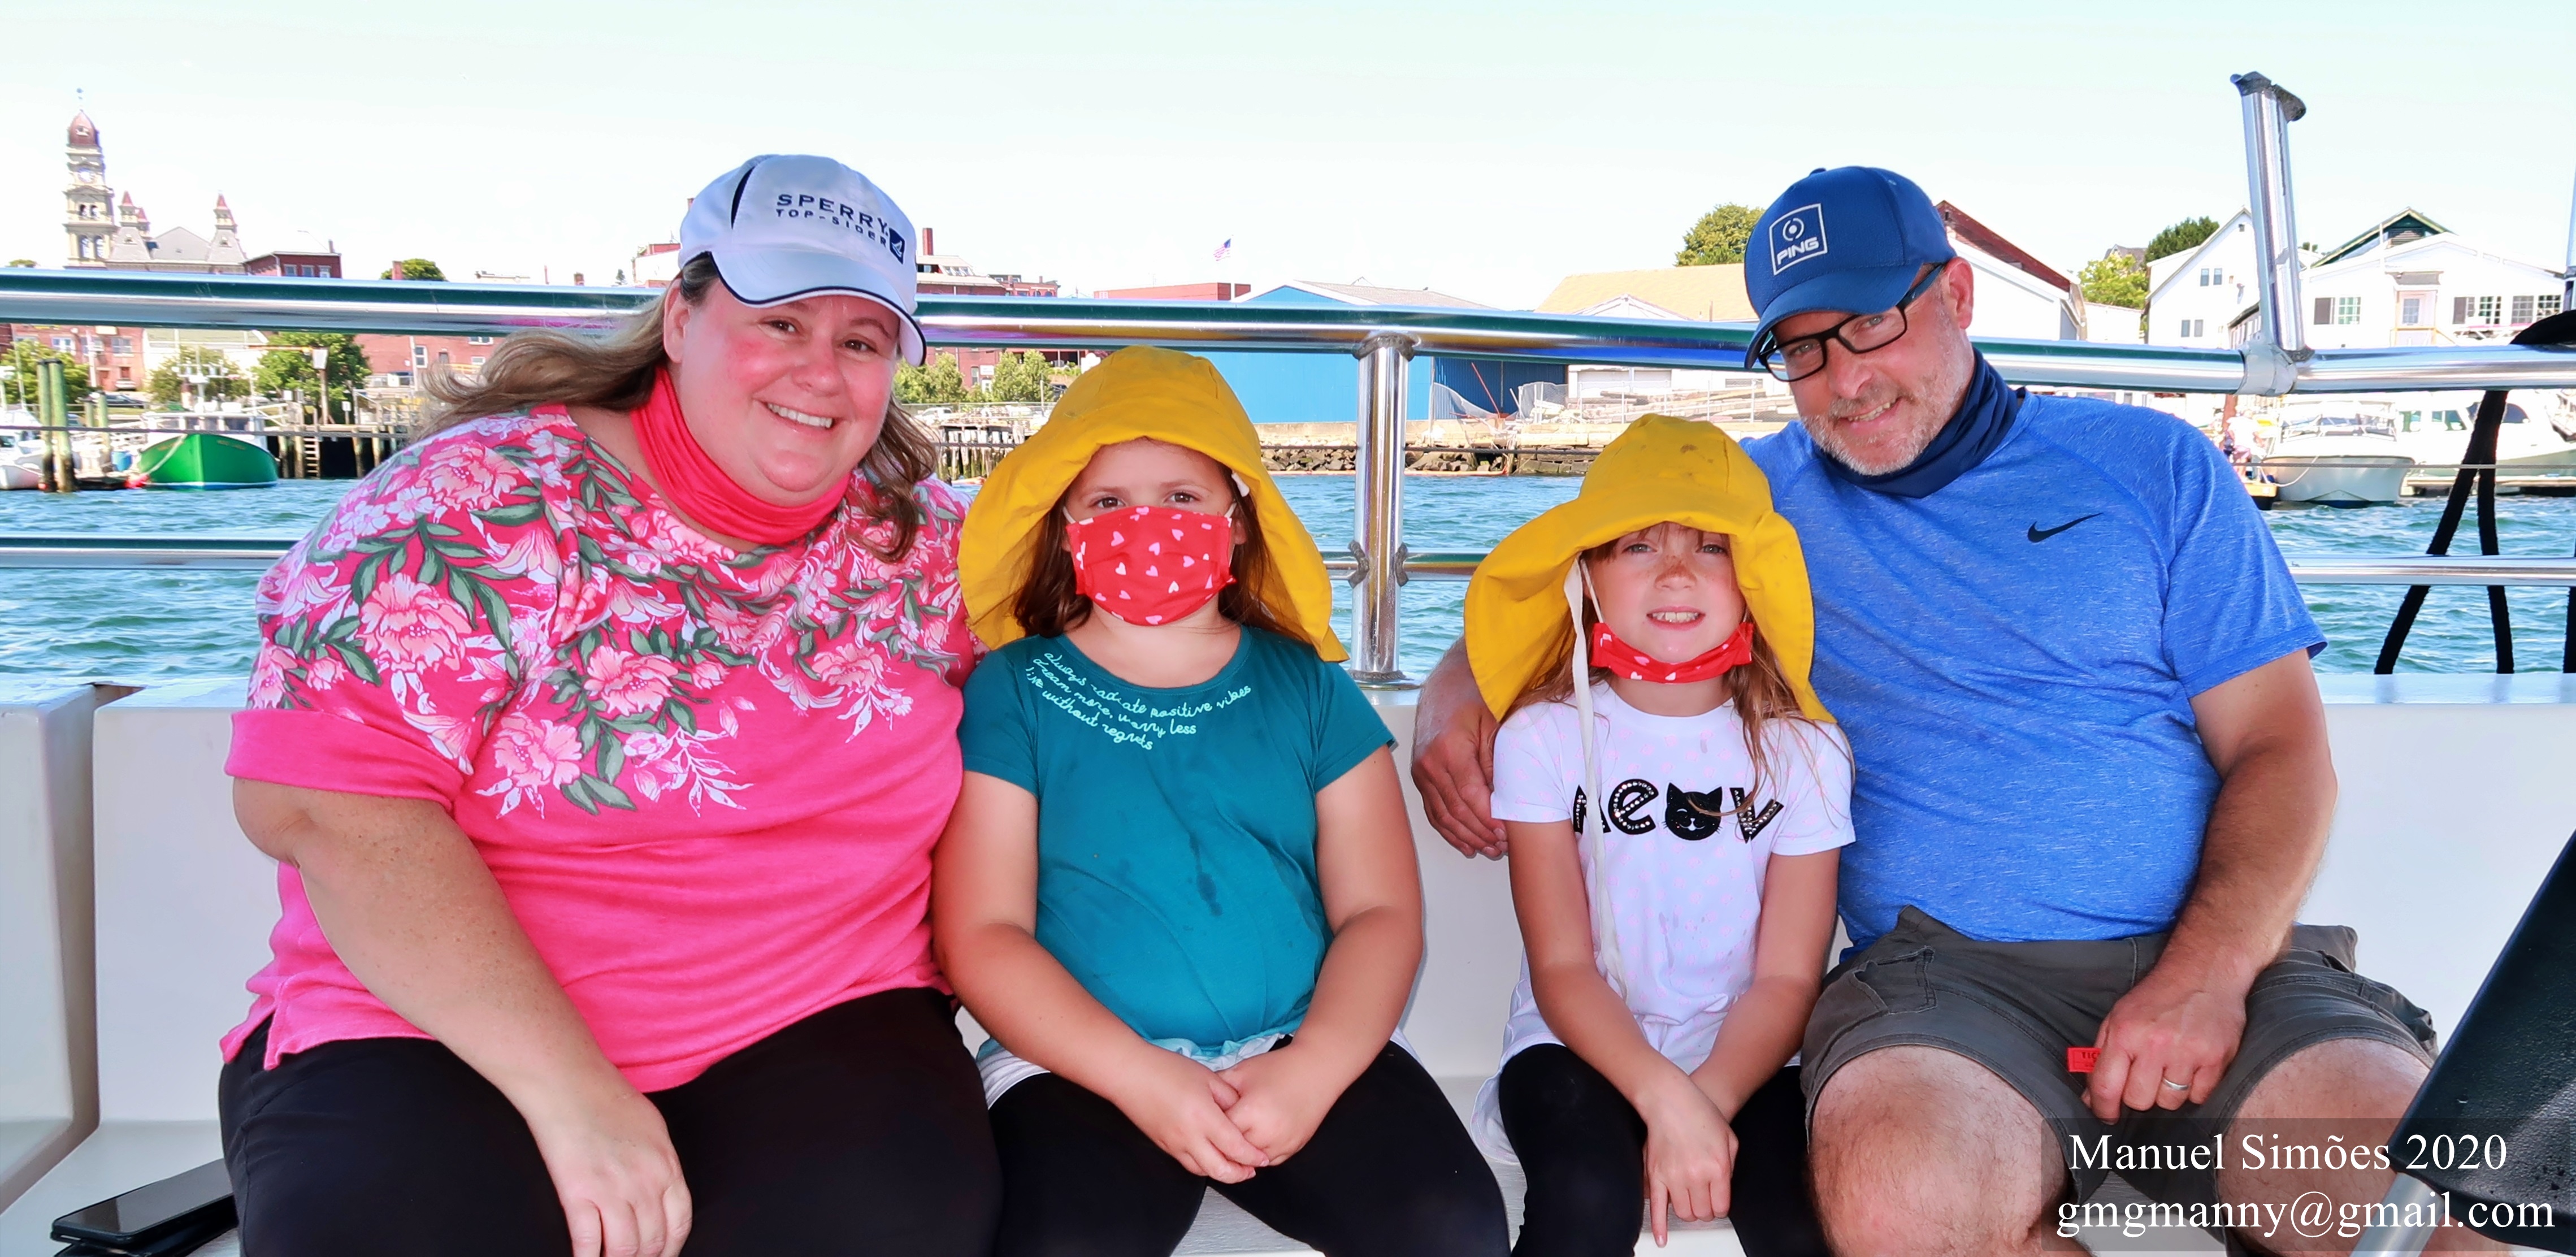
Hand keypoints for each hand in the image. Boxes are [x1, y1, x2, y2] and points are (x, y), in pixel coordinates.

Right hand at [521, 1077, 691, 1256]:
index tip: (661, 1256)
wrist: (570, 1083)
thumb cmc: (609, 1099)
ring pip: (624, 1249)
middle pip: (653, 1241)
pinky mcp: (579, 1193)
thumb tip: (662, 1193)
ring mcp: (613, 1190)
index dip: (671, 1249)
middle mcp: (646, 1183)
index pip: (679, 1223)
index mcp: (667, 1166)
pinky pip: (587, 1242)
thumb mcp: (653, 1129)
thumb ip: (661, 1164)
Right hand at [1108, 1050, 1270, 1182]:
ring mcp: (1174, 1144)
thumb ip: (1228, 1097)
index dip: (1253, 1156)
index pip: (1235, 1147)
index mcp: (1204, 1117)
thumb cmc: (1164, 1069)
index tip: (1263, 1158)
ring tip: (1234, 1166)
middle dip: (1240, 1174)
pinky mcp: (1163, 1145)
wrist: (1129, 1074)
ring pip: (1202, 1171)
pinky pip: (1187, 1163)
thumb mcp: (1207, 1076)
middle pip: (1220, 1170)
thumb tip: (1241, 1112)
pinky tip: (1210, 1157)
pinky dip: (1203, 1165)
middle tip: (1251, 1169)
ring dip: (1221, 1173)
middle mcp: (1189, 1136)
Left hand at [1214, 1044, 1343, 1163]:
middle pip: (1233, 1150)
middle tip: (1218, 1132)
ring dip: (1242, 1152)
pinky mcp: (1293, 1147)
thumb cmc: (1281, 1069)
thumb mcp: (1242, 1071)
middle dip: (1224, 1142)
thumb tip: (1199, 1096)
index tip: (1206, 1123)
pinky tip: (1255, 1140)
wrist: (1316, 1070)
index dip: (1211, 1126)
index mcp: (1251, 1111)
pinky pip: (1269, 1162)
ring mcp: (1282, 1143)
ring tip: (1237, 1136)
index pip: (1219, 1131)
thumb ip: (1218, 1086)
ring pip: (1251, 1161)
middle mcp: (1267, 1131)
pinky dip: (1259, 1155)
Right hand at [1410, 672, 1505, 858]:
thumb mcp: (1494, 726)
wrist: (1446, 685)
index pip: (1471, 796)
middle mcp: (1430, 763)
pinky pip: (1433, 811)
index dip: (1488, 819)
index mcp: (1450, 749)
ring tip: (1488, 850)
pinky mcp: (1419, 776)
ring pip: (1443, 816)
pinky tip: (1465, 844)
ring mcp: (1421, 772)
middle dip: (1480, 833)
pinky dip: (1449, 831)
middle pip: (1456, 810)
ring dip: (1466, 837)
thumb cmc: (1474, 701)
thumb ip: (1496, 763)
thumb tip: (1504, 801)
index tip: (1506, 834)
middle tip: (1502, 847)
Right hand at [1637, 1079, 1736, 1246]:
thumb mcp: (1729, 1139)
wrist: (1671, 1100)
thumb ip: (1729, 1167)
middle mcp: (1696, 1176)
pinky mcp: (1655, 1175)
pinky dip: (1659, 1226)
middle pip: (1703, 1213)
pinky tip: (1662, 1239)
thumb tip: (1722, 1189)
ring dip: (1689, 1212)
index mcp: (1717, 1168)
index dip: (1720, 1207)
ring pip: (1684, 1213)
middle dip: (1706, 1210)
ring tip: (1690, 1201)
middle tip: (1704, 1200)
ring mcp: (1674, 1177)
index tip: (1718, 1202)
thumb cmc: (1700, 1114)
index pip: (1721, 1207)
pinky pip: (1657, 1207)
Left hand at [2087, 968, 2249, 1121]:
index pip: (2107, 1086)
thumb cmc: (2157, 996)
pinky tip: (2191, 1066)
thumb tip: (2092, 1097)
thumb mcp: (2118, 1016)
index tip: (2106, 1115)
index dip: (2103, 1108)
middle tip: (2145, 1077)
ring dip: (2167, 1091)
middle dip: (2138, 1095)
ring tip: (2170, 1066)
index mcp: (2125, 1033)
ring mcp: (2188, 1052)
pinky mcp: (2217, 1058)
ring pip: (2170, 1102)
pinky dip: (2194, 1088)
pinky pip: (2199, 1096)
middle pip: (2139, 1101)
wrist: (2204, 972)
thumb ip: (2102, 1055)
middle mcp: (2155, 1044)